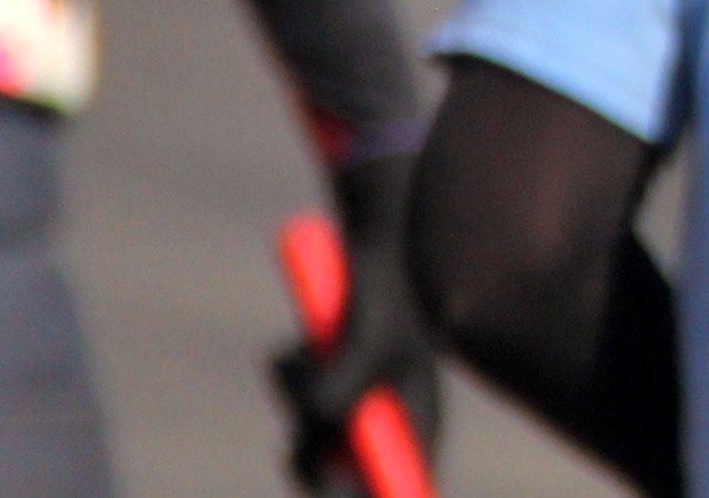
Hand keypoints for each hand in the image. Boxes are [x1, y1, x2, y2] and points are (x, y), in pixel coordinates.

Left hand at [277, 148, 444, 495]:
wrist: (378, 236)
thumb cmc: (385, 289)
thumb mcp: (366, 341)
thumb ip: (338, 389)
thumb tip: (313, 427)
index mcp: (418, 420)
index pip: (400, 482)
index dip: (374, 496)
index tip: (342, 494)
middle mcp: (388, 415)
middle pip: (346, 471)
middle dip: (316, 456)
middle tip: (293, 452)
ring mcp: (357, 395)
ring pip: (311, 427)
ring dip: (298, 396)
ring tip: (310, 349)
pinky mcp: (330, 375)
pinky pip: (295, 396)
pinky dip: (290, 372)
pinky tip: (304, 340)